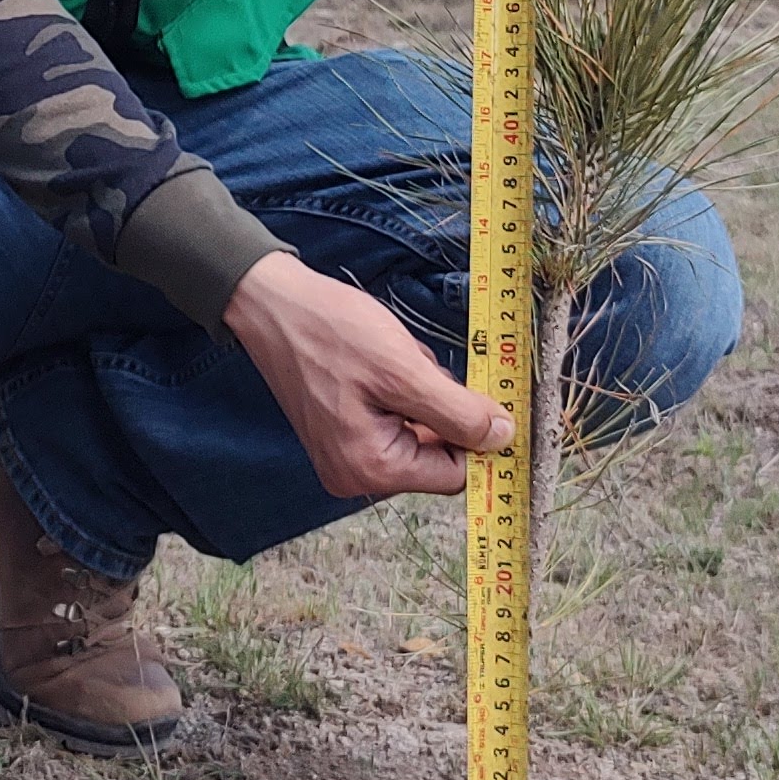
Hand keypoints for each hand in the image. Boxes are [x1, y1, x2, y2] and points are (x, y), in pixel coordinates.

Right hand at [223, 251, 512, 499]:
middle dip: (439, 405)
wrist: (273, 304)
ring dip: (421, 392)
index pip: (455, 473)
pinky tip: (379, 360)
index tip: (476, 391)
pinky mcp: (342, 433)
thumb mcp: (405, 370)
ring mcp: (346, 455)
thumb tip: (505, 439)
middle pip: (437, 454)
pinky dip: (400, 389)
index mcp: (372, 470)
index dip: (473, 432)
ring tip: (389, 357)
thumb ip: (459, 413)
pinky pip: (395, 419)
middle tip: (413, 364)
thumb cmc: (332, 333)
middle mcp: (356, 475)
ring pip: (420, 431)